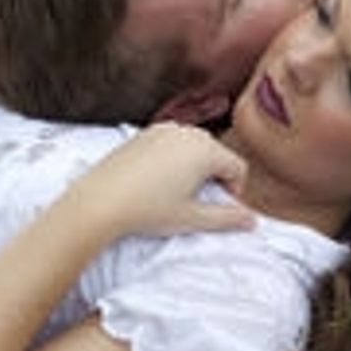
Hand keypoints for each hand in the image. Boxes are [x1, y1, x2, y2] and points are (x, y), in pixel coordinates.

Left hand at [70, 123, 254, 239]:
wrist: (98, 201)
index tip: (218, 207)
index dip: (235, 190)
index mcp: (205, 150)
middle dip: (214, 177)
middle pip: (216, 154)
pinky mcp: (143, 133)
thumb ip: (227, 218)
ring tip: (175, 193)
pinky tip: (156, 182)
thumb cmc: (148, 210)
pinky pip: (171, 144)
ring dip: (193, 167)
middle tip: (196, 202)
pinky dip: (172, 159)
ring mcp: (163, 130)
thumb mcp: (192, 218)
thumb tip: (252, 221)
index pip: (237, 167)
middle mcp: (188, 133)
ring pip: (193, 147)